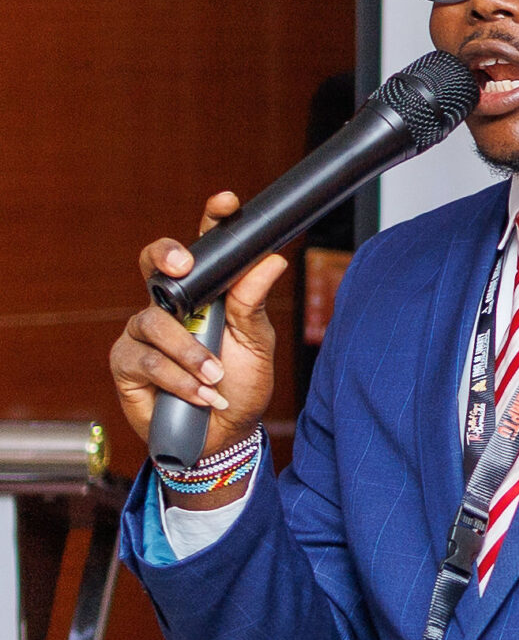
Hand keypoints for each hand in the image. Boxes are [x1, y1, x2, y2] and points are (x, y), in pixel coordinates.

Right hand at [107, 193, 289, 499]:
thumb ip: (253, 303)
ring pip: (156, 322)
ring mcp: (144, 332)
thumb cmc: (241, 384)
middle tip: (182, 267)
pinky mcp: (126, 362)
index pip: (205, 250)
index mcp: (206, 293)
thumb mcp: (256, 344)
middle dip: (165, 258)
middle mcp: (171, 306)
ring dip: (190, 353)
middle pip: (154, 265)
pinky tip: (201, 395)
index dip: (210, 222)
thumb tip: (271, 260)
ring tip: (215, 376)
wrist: (224, 435)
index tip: (225, 204)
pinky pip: (146, 360)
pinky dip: (178, 379)